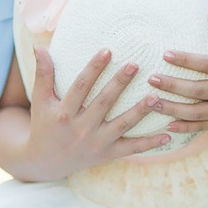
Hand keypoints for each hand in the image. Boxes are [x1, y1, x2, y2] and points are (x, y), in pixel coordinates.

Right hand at [23, 45, 170, 180]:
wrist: (46, 162)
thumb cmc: (46, 125)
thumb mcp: (40, 101)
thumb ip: (43, 74)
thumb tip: (39, 46)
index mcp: (64, 113)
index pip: (81, 86)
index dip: (94, 68)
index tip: (108, 50)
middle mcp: (81, 128)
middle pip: (104, 102)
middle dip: (119, 83)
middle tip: (136, 64)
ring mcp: (96, 143)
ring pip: (122, 125)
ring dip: (140, 112)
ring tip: (155, 96)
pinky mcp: (108, 154)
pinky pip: (132, 148)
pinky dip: (150, 144)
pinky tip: (168, 135)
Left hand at [148, 11, 207, 135]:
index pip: (207, 64)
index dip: (185, 60)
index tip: (165, 54)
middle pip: (197, 90)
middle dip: (172, 86)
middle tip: (151, 79)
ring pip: (196, 112)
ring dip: (172, 109)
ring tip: (151, 102)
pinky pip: (203, 127)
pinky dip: (185, 128)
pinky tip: (167, 124)